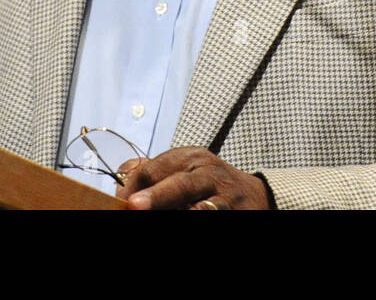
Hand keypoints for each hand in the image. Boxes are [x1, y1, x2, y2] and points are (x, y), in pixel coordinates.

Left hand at [115, 146, 271, 209]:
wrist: (256, 196)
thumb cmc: (210, 184)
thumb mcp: (185, 169)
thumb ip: (154, 171)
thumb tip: (121, 177)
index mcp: (191, 157)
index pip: (155, 168)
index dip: (133, 187)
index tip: (119, 203)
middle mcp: (208, 173)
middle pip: (179, 184)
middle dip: (156, 196)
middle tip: (135, 206)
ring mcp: (224, 197)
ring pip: (200, 208)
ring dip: (181, 213)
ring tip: (169, 215)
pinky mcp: (235, 214)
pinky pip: (213, 217)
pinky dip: (199, 218)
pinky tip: (190, 217)